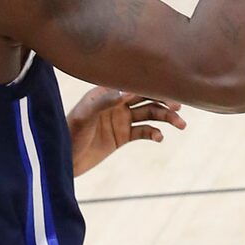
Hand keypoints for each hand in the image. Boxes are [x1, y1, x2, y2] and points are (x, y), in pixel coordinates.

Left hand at [68, 88, 185, 174]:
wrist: (62, 160)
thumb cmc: (68, 134)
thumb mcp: (83, 117)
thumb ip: (104, 102)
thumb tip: (126, 92)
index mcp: (105, 93)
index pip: (132, 84)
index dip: (150, 85)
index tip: (166, 89)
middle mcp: (115, 103)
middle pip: (146, 98)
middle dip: (164, 101)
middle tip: (179, 107)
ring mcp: (120, 119)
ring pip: (150, 114)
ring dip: (166, 118)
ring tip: (181, 125)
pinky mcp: (123, 136)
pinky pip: (145, 132)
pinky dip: (155, 133)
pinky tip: (160, 138)